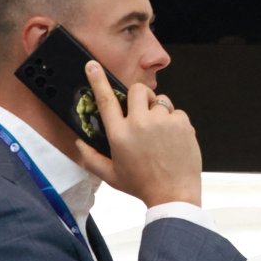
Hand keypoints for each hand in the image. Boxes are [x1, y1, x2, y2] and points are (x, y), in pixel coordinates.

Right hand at [73, 61, 202, 207]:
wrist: (174, 194)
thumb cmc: (143, 186)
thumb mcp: (111, 176)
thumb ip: (91, 159)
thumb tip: (78, 144)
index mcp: (119, 134)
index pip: (105, 100)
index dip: (97, 80)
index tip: (93, 66)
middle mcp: (139, 123)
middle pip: (137, 90)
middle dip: (139, 96)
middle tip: (143, 111)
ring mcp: (162, 121)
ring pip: (160, 101)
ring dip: (159, 112)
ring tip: (160, 134)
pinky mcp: (181, 123)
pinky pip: (177, 112)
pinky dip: (175, 122)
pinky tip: (173, 140)